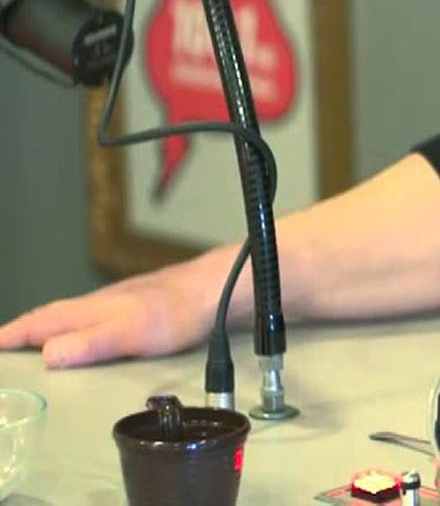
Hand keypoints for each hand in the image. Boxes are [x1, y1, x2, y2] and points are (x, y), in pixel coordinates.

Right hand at [0, 261, 219, 367]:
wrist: (212, 292)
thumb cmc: (176, 310)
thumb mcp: (128, 332)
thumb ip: (89, 343)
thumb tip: (48, 354)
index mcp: (88, 310)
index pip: (38, 322)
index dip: (11, 336)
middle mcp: (97, 305)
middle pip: (49, 319)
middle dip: (22, 333)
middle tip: (3, 347)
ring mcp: (115, 305)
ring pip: (71, 319)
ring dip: (47, 331)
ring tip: (32, 346)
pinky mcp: (133, 309)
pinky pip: (92, 321)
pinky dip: (75, 330)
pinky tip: (83, 337)